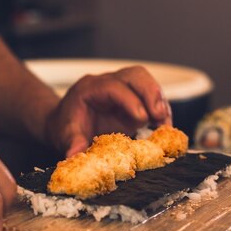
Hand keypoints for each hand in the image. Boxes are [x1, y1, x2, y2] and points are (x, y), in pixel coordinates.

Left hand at [48, 66, 171, 156]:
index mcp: (90, 88)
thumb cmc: (66, 125)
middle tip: (160, 116)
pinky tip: (164, 127)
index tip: (142, 118)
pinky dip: (160, 109)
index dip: (130, 100)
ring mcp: (123, 87)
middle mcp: (108, 82)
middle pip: (135, 75)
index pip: (114, 86)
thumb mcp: (65, 134)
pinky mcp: (133, 97)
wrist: (65, 120)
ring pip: (146, 82)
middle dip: (151, 93)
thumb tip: (75, 155)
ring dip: (159, 101)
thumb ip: (71, 143)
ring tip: (165, 124)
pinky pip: (151, 95)